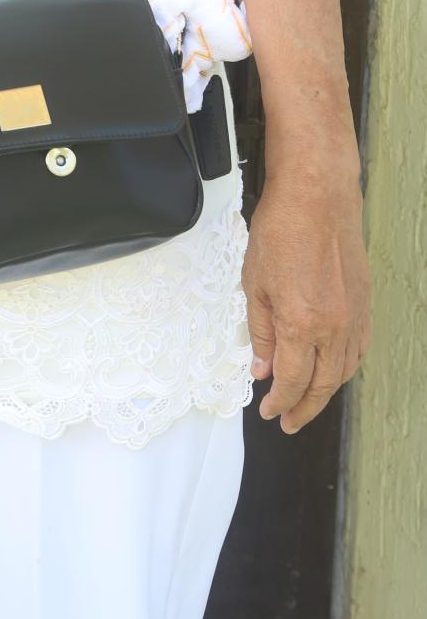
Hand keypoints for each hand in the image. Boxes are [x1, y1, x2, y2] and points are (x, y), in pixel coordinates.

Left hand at [242, 173, 370, 433]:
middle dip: (304, 408)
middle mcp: (334, 327)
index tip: (269, 412)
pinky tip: (333, 371)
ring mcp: (354, 316)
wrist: (317, 197)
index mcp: (302, 324)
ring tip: (307, 402)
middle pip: (323, 384)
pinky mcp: (364, 303)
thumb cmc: (281, 230)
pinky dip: (344, 367)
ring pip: (344, 370)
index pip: (293, 381)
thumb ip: (260, 331)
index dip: (280, 402)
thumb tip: (261, 368)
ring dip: (326, 392)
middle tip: (288, 421)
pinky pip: (358, 349)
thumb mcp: (254, 283)